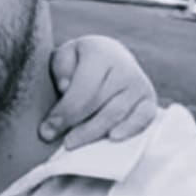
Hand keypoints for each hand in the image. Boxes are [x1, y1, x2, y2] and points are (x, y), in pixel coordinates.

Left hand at [41, 35, 157, 148]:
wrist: (108, 58)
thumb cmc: (77, 63)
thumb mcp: (63, 57)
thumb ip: (61, 69)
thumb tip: (65, 87)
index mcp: (100, 52)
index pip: (82, 88)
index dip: (65, 112)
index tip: (46, 130)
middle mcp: (124, 66)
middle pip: (99, 104)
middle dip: (77, 126)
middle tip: (61, 142)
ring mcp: (139, 84)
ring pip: (116, 114)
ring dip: (94, 132)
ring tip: (74, 143)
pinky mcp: (149, 100)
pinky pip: (143, 118)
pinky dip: (129, 129)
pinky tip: (112, 138)